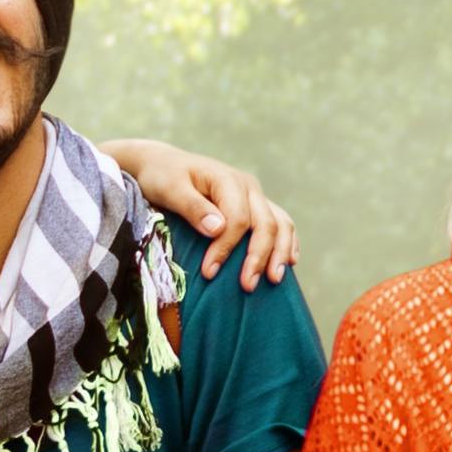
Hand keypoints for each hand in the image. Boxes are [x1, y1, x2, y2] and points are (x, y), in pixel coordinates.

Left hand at [101, 139, 299, 287]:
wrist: (164, 165)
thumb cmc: (162, 177)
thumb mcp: (169, 188)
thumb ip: (193, 207)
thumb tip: (218, 229)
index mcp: (227, 179)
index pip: (238, 219)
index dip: (226, 247)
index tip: (209, 272)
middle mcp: (249, 187)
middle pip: (266, 224)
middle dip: (258, 257)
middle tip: (248, 286)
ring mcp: (256, 197)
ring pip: (281, 224)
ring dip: (280, 253)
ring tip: (274, 279)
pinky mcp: (257, 207)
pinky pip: (282, 224)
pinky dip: (287, 243)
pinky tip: (288, 262)